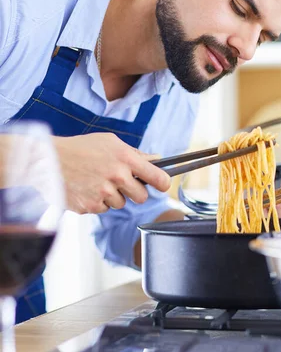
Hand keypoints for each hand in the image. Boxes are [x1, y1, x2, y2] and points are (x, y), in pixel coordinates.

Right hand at [53, 133, 170, 213]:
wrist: (47, 159)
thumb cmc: (81, 148)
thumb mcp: (110, 142)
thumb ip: (135, 154)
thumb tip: (157, 159)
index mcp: (125, 159)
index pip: (158, 177)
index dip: (163, 183)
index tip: (163, 185)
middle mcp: (117, 177)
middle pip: (141, 198)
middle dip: (135, 193)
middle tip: (121, 183)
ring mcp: (103, 193)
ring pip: (121, 204)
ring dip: (113, 197)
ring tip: (97, 182)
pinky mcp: (90, 206)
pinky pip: (103, 209)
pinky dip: (97, 202)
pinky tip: (87, 188)